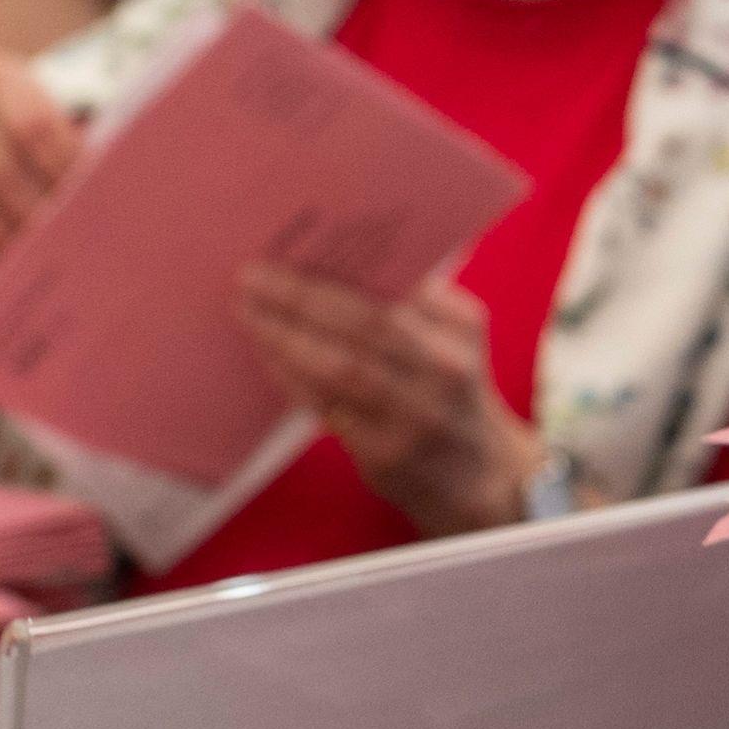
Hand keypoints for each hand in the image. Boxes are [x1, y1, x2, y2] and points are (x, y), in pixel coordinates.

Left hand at [236, 263, 534, 538]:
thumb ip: (418, 298)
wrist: (479, 476)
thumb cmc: (453, 389)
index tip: (288, 253)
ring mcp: (413, 418)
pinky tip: (267, 356)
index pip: (391, 292)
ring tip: (249, 313)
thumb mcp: (458, 337)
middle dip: (299, 298)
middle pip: (361, 326)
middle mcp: (442, 373)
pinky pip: (326, 408)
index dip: (335, 274)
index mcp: (459, 332)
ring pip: (339, 368)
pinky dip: (292, 378)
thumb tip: (344, 257)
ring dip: (285, 337)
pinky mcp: (384, 456)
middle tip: (251, 277)